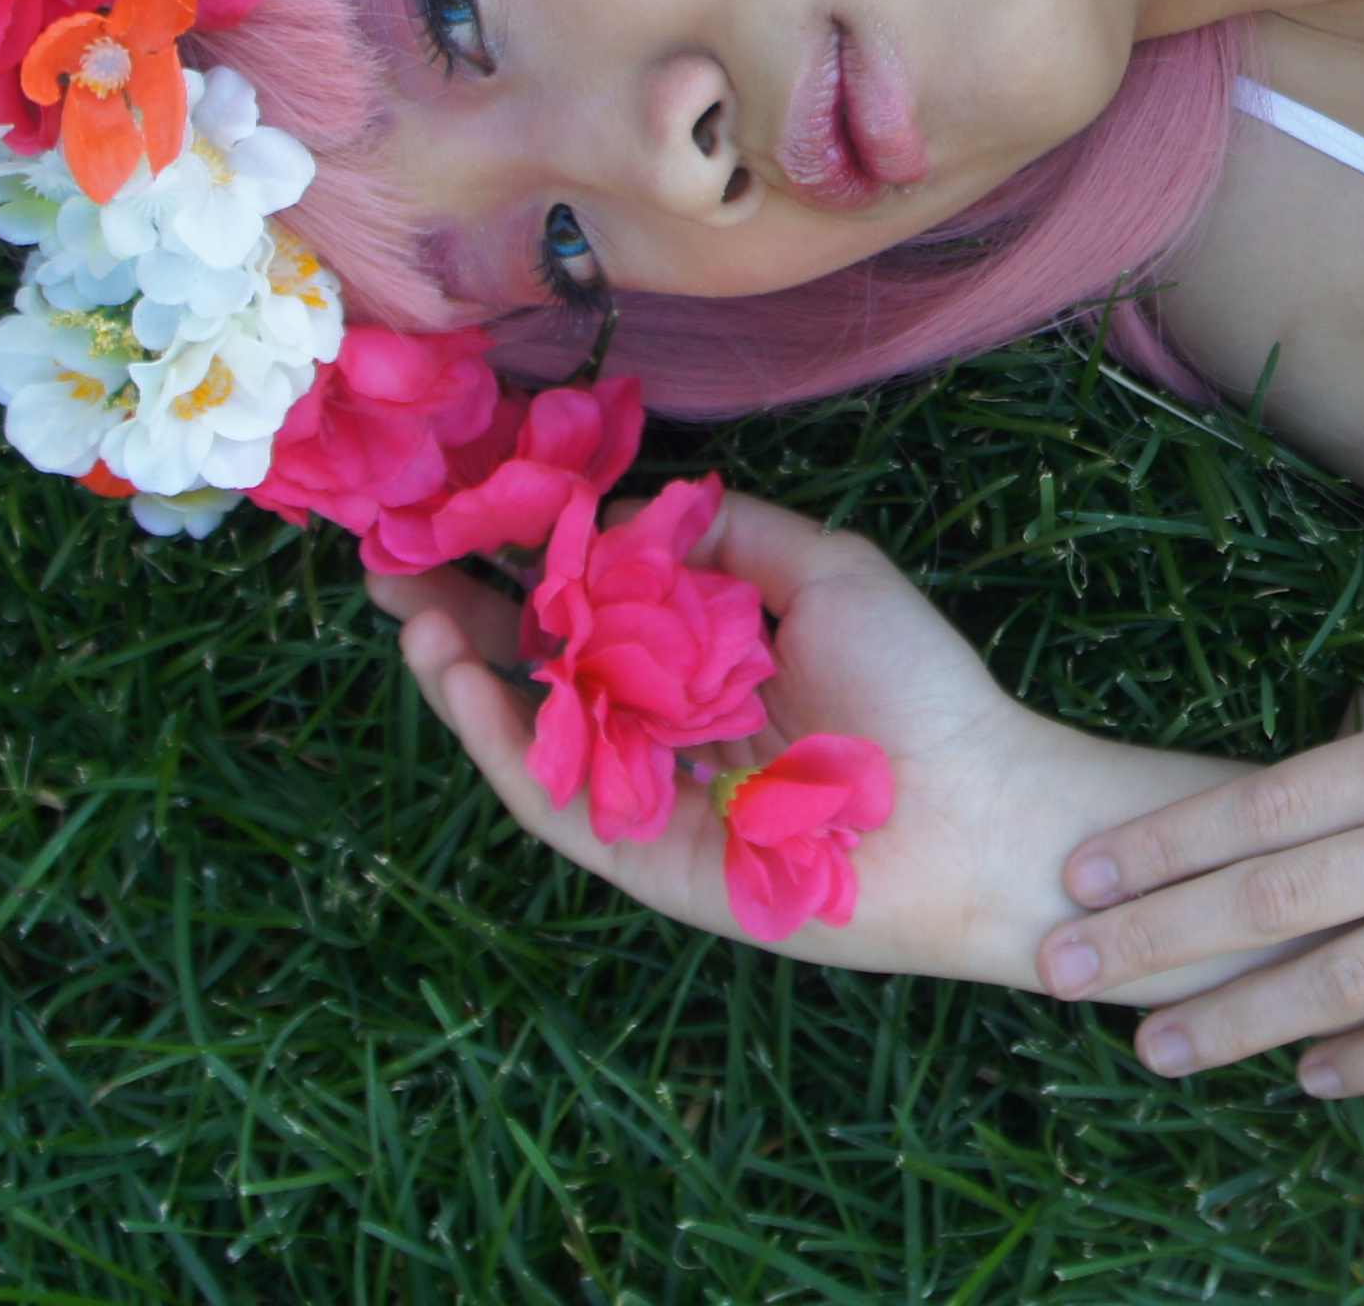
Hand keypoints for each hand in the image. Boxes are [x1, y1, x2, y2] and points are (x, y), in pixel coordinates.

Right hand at [371, 489, 1047, 979]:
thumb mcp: (825, 572)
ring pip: (528, 732)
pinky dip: (504, 743)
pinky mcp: (637, 855)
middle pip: (534, 665)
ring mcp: (641, 793)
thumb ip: (725, 535)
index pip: (589, 602)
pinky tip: (468, 682)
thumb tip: (619, 508)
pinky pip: (552, 800)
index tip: (459, 508)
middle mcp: (659, 725)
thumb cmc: (919, 689)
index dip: (521, 559)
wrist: (975, 812)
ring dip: (462, 675)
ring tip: (412, 613)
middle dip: (460, 613)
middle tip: (388, 566)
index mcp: (700, 660)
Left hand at [1035, 616, 1363, 1096]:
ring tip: (1157, 1047)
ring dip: (1238, 1017)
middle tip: (1064, 970)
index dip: (1168, 844)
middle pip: (1276, 894)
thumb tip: (1346, 738)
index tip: (1087, 875)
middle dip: (1159, 936)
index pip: (1267, 799)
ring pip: (1345, 974)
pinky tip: (1313, 1076)